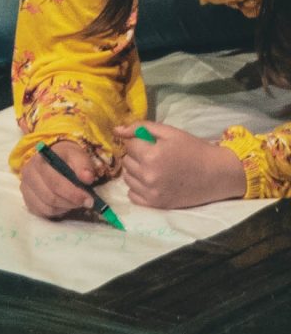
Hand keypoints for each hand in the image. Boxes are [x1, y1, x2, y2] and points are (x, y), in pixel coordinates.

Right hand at [17, 139, 110, 220]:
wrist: (52, 159)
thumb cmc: (66, 159)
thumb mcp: (77, 155)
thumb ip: (83, 165)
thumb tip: (87, 178)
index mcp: (41, 160)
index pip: (55, 182)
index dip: (73, 193)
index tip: (89, 199)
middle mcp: (29, 173)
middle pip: (50, 197)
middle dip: (72, 202)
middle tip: (86, 203)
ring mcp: (25, 187)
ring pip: (47, 207)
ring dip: (65, 207)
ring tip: (74, 201)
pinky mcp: (27, 199)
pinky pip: (43, 212)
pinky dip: (56, 211)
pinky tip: (63, 204)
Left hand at [119, 119, 249, 209]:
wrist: (217, 174)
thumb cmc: (194, 150)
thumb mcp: (169, 132)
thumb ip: (141, 128)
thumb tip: (116, 130)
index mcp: (151, 155)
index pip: (129, 145)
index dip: (139, 142)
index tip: (153, 144)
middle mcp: (148, 176)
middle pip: (126, 161)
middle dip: (137, 156)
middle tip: (155, 156)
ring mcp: (152, 193)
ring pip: (127, 178)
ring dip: (136, 171)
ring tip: (155, 169)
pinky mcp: (157, 205)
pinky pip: (133, 195)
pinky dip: (138, 188)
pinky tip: (152, 182)